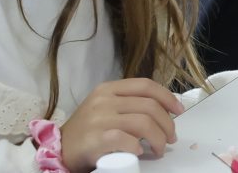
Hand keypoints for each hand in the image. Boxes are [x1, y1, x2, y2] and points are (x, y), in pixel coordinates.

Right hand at [59, 78, 183, 171]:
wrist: (58, 150)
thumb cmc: (87, 131)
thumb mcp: (106, 107)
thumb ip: (130, 104)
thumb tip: (166, 111)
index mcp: (108, 89)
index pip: (146, 85)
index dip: (167, 97)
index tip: (179, 111)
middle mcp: (103, 101)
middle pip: (150, 106)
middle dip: (167, 123)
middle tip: (170, 138)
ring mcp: (99, 119)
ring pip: (144, 123)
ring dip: (158, 138)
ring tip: (159, 149)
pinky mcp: (95, 140)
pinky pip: (127, 140)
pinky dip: (138, 146)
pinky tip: (139, 152)